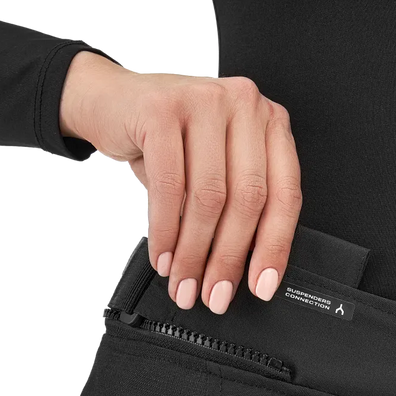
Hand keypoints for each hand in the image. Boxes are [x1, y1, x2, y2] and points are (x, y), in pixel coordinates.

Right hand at [60, 51, 301, 312]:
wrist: (110, 103)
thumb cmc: (168, 142)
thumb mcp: (214, 170)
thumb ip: (236, 208)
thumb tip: (240, 274)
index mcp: (270, 123)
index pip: (285, 194)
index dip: (274, 247)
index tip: (261, 286)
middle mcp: (245, 105)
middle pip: (248, 199)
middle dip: (229, 258)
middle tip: (215, 294)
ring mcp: (204, 101)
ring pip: (209, 197)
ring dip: (194, 252)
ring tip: (184, 282)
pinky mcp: (162, 109)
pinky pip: (169, 187)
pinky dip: (164, 231)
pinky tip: (163, 257)